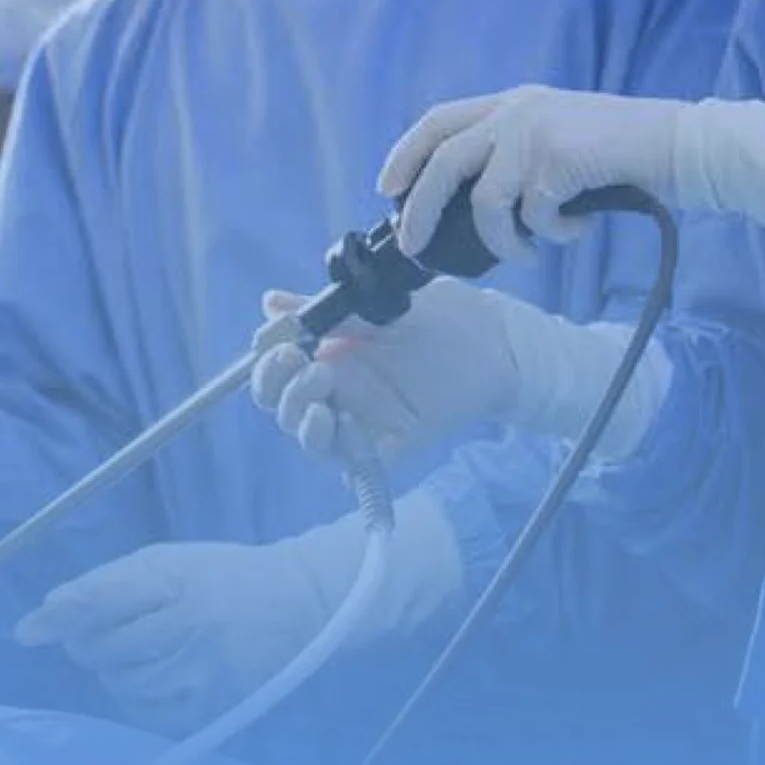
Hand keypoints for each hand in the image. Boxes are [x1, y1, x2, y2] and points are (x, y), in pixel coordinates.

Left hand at [15, 536, 355, 737]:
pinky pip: (143, 712)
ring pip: (119, 683)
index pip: (103, 601)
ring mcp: (200, 676)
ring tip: (143, 648)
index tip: (28, 630)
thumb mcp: (166, 562)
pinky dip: (136, 695)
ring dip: (114, 668)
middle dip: (90, 641)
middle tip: (111, 629)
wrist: (296, 606)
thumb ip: (104, 585)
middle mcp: (188, 630)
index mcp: (176, 581)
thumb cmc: (219, 577)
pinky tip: (156, 674)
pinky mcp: (208, 710)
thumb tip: (39, 620)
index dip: (61, 617)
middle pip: (102, 649)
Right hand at [250, 281, 526, 464]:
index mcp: (328, 355)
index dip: (267, 363)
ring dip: (302, 420)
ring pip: (310, 437)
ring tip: (319, 399)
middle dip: (278, 388)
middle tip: (300, 362)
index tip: (278, 342)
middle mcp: (337, 391)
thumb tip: (271, 302)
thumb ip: (329, 312)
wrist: (496, 341)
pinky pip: (356, 462)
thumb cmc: (440, 319)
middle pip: (283, 406)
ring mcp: (362, 419)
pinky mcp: (392, 444)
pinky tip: (347, 424)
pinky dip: (344, 450)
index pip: (278, 370)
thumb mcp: (379, 308)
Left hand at [380, 88, 687, 265]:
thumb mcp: (560, 137)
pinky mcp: (556, 160)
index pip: (439, 121)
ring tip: (529, 251)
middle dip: (421, 209)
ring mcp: (535, 132)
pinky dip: (552, 234)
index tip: (387, 189)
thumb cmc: (624, 152)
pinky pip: (533, 217)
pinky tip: (578, 226)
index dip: (405, 154)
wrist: (681, 146)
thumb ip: (517, 155)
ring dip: (504, 240)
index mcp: (513, 102)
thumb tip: (475, 209)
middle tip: (415, 244)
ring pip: (486, 202)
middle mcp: (517, 110)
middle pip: (443, 161)